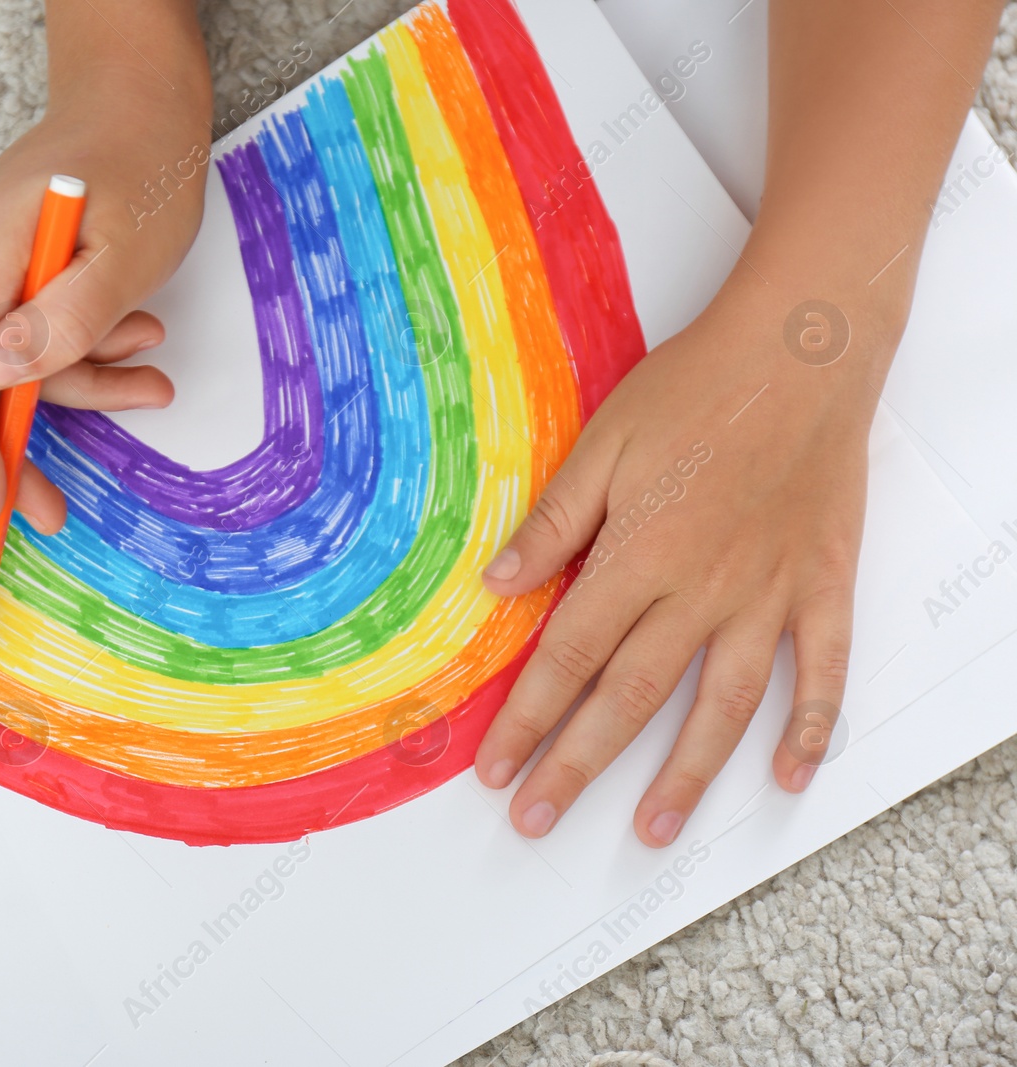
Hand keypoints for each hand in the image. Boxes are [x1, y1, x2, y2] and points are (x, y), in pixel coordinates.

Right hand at [0, 75, 208, 532]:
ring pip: (9, 365)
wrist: (137, 100)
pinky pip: (22, 337)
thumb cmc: (142, 165)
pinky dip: (75, 352)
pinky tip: (132, 334)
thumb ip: (69, 317)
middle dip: (28, 438)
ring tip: (151, 364)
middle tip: (59, 510)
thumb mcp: (129, 253)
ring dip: (80, 381)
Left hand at [474, 276, 900, 846]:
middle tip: (538, 821)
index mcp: (638, 557)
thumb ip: (554, 524)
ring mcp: (768, 595)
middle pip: (630, 699)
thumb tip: (498, 587)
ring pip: (721, 706)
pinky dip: (809, 727)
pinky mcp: (821, 585)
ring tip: (650, 831)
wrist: (800, 350)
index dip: (526, 719)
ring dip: (684, 775)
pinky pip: (822, 671)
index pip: (568, 659)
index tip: (495, 769)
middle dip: (577, 766)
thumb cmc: (696, 388)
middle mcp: (702, 591)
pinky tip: (786, 775)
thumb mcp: (603, 444)